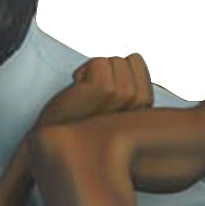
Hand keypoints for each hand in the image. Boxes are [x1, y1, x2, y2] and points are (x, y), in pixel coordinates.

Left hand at [34, 53, 153, 129]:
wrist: (57, 147)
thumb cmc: (81, 124)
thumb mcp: (114, 106)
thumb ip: (131, 87)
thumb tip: (132, 58)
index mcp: (147, 107)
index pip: (136, 60)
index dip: (113, 71)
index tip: (102, 95)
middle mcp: (141, 103)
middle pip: (123, 58)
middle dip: (104, 71)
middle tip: (92, 97)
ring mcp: (124, 94)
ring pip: (111, 60)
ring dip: (91, 72)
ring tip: (85, 96)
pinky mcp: (105, 88)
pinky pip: (97, 62)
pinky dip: (82, 72)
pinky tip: (78, 93)